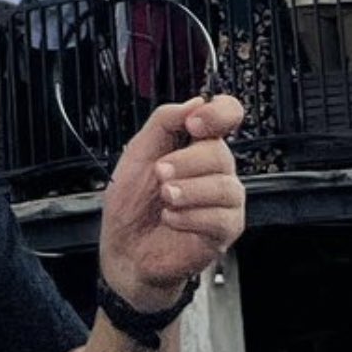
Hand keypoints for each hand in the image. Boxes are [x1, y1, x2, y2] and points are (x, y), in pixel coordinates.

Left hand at [99, 95, 245, 303]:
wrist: (124, 250)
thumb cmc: (132, 204)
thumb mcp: (137, 153)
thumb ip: (164, 122)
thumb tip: (194, 102)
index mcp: (197, 146)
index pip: (228, 115)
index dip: (218, 113)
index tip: (193, 124)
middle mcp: (216, 171)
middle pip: (220, 152)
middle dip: (185, 162)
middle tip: (159, 174)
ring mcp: (224, 202)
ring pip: (225, 186)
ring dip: (187, 190)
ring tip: (164, 198)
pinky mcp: (224, 231)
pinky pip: (221, 218)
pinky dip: (190, 216)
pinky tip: (170, 218)